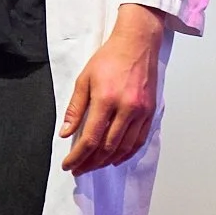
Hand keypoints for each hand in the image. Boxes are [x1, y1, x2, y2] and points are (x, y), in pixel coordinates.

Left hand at [59, 3, 166, 173]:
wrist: (137, 44)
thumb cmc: (109, 58)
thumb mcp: (84, 79)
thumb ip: (75, 108)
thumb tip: (65, 132)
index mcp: (106, 99)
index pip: (90, 138)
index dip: (78, 156)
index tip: (69, 164)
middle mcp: (126, 109)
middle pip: (107, 147)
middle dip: (90, 163)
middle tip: (78, 169)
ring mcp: (141, 112)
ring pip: (124, 147)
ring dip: (107, 161)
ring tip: (93, 166)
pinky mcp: (150, 113)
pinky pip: (139, 141)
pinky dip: (126, 153)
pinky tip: (116, 158)